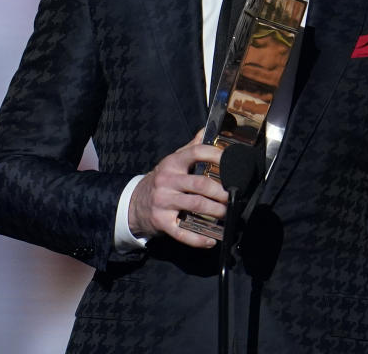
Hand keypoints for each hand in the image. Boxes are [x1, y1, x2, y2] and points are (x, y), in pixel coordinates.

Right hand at [128, 129, 227, 247]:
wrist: (133, 203)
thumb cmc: (161, 180)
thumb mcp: (172, 161)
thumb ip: (191, 147)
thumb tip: (207, 129)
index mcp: (172, 163)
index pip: (195, 153)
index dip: (215, 155)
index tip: (230, 160)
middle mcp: (167, 181)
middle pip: (200, 184)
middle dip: (220, 191)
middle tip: (233, 196)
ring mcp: (164, 202)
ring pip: (195, 206)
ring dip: (216, 211)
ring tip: (228, 213)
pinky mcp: (162, 222)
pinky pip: (182, 232)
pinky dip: (198, 238)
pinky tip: (211, 239)